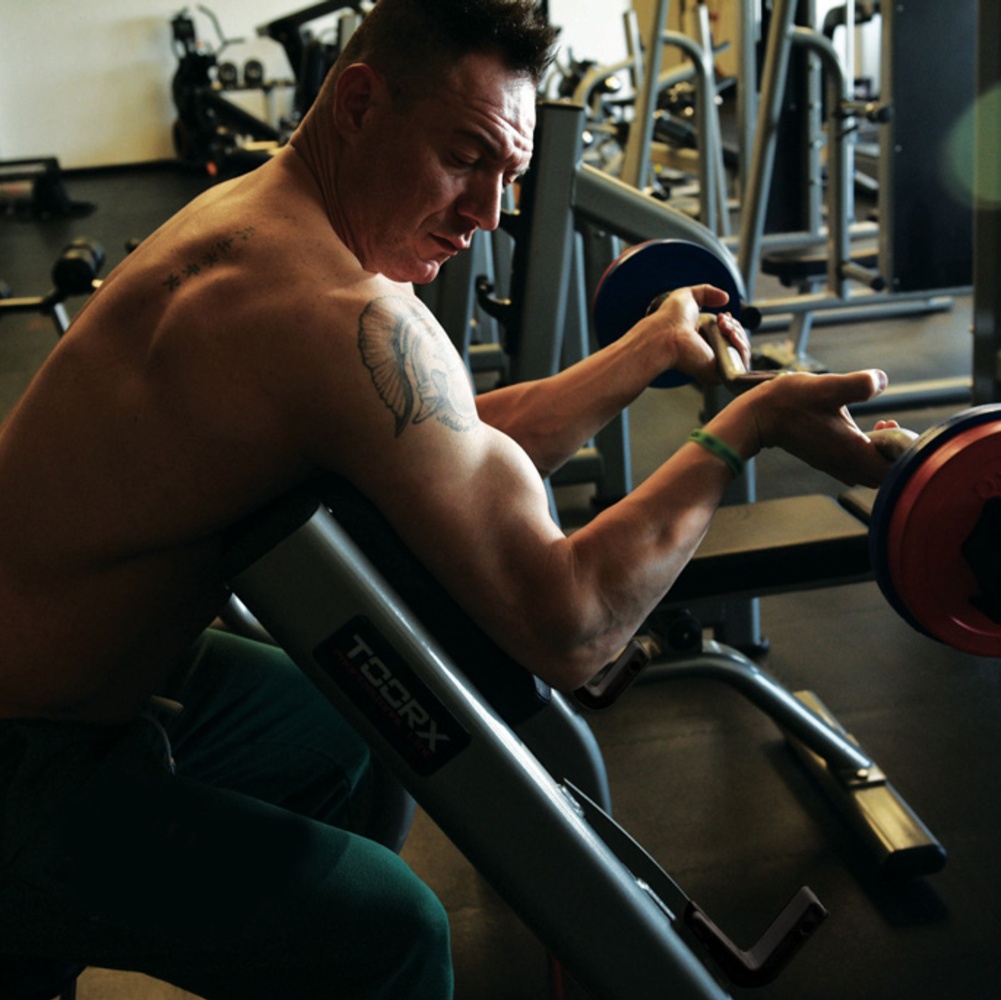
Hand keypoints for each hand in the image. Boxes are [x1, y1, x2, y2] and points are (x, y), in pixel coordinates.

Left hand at [645, 285, 748, 383]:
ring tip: (724, 327)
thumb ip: (707, 292)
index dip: (732, 323)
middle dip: (735, 326)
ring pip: (743, 352)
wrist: (666, 335)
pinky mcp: (720, 375)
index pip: (729, 335)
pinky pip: (743, 365)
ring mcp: (716, 367)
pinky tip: (731, 336)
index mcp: (703, 340)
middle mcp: (710, 355)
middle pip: (739, 342)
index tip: (723, 315)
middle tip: (722, 321)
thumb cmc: (670, 319)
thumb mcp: (689, 296)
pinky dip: (742, 347)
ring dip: (739, 334)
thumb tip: (725, 298)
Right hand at [744, 368, 894, 486]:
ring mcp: (833, 464)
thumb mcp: (829, 386)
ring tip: (878, 427)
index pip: (894, 469)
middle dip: (894, 453)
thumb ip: (861, 384)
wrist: (757, 417)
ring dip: (879, 453)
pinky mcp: (824, 459)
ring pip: (869, 472)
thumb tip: (882, 381)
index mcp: (852, 451)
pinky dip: (863, 453)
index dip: (904, 451)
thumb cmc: (789, 403)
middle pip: (884, 474)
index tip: (898, 427)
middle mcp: (844, 464)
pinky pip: (854, 466)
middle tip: (890, 426)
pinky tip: (856, 430)